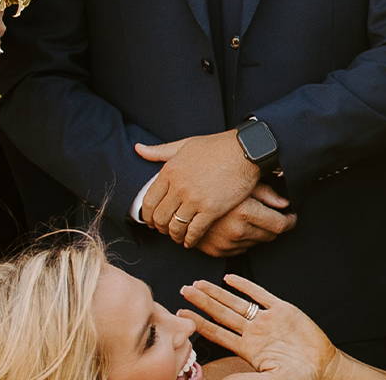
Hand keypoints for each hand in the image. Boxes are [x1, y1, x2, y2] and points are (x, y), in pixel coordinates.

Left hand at [136, 131, 261, 247]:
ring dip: (174, 235)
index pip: (148, 201)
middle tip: (164, 231)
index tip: (152, 220)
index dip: (148, 215)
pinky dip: (190, 239)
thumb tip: (138, 149)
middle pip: (160, 217)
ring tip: (178, 237)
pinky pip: (194, 231)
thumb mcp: (185, 144)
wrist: (247, 150)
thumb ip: (160, 150)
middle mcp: (178, 187)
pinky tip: (191, 241)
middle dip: (160, 228)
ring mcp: (195, 199)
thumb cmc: (218, 146)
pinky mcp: (212, 209)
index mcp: (170, 171)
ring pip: (175, 226)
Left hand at [180, 274, 339, 379]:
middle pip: (222, 314)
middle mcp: (253, 332)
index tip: (182, 314)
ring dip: (217, 293)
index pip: (217, 333)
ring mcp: (267, 320)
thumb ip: (245, 379)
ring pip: (237, 303)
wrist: (322, 365)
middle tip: (184, 290)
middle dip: (202, 302)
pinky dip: (246, 286)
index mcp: (247, 349)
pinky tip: (230, 279)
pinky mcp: (283, 310)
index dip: (199, 323)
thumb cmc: (297, 377)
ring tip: (199, 283)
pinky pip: (261, 294)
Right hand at [196, 185, 296, 257]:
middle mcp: (236, 231)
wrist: (181, 199)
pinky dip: (243, 240)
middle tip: (271, 214)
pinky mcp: (215, 251)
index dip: (290, 221)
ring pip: (256, 243)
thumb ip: (267, 194)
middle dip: (274, 226)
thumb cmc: (216, 185)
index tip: (291, 217)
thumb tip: (286, 204)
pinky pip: (240, 249)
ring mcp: (225, 243)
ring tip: (250, 217)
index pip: (280, 225)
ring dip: (258, 233)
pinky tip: (237, 226)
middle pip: (270, 236)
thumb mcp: (243, 183)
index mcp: (245, 212)